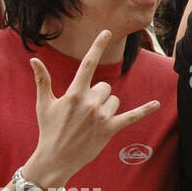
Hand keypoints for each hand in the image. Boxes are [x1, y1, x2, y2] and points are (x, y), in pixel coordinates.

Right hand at [29, 30, 160, 179]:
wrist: (56, 158)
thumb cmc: (49, 129)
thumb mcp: (44, 104)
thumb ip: (42, 80)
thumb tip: (34, 60)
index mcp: (74, 93)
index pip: (88, 64)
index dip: (97, 46)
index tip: (106, 32)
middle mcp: (89, 102)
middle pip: (105, 87)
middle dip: (97, 96)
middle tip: (83, 112)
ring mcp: (101, 116)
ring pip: (115, 100)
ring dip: (107, 108)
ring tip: (91, 122)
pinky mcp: (111, 129)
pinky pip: (132, 116)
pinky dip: (145, 110)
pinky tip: (157, 104)